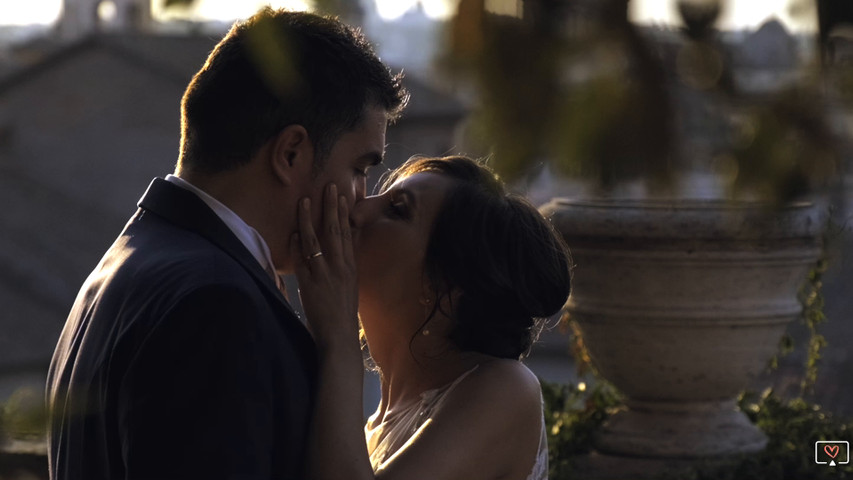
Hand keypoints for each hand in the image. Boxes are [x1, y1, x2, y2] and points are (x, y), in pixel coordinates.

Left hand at [290, 184, 359, 352]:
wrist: (339, 335)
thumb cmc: (342, 312)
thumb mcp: (350, 284)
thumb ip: (346, 264)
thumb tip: (344, 246)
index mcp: (350, 266)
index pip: (346, 233)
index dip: (343, 213)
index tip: (341, 195)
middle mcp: (339, 267)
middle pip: (334, 230)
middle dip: (331, 207)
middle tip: (328, 187)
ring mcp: (324, 274)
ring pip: (316, 240)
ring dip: (309, 219)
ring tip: (305, 200)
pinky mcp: (310, 285)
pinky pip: (302, 261)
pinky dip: (297, 246)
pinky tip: (294, 233)